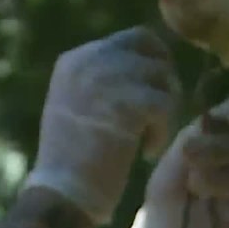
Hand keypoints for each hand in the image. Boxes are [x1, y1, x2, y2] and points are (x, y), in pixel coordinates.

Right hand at [24, 26, 179, 224]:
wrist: (62, 188)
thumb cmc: (72, 157)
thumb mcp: (78, 103)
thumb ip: (105, 80)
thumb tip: (150, 67)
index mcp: (74, 59)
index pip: (132, 39)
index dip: (153, 61)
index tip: (155, 90)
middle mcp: (88, 60)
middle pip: (151, 48)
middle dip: (163, 78)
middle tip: (159, 113)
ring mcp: (105, 78)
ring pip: (163, 78)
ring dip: (164, 109)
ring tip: (146, 138)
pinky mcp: (125, 102)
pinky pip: (166, 105)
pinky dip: (162, 132)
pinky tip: (146, 151)